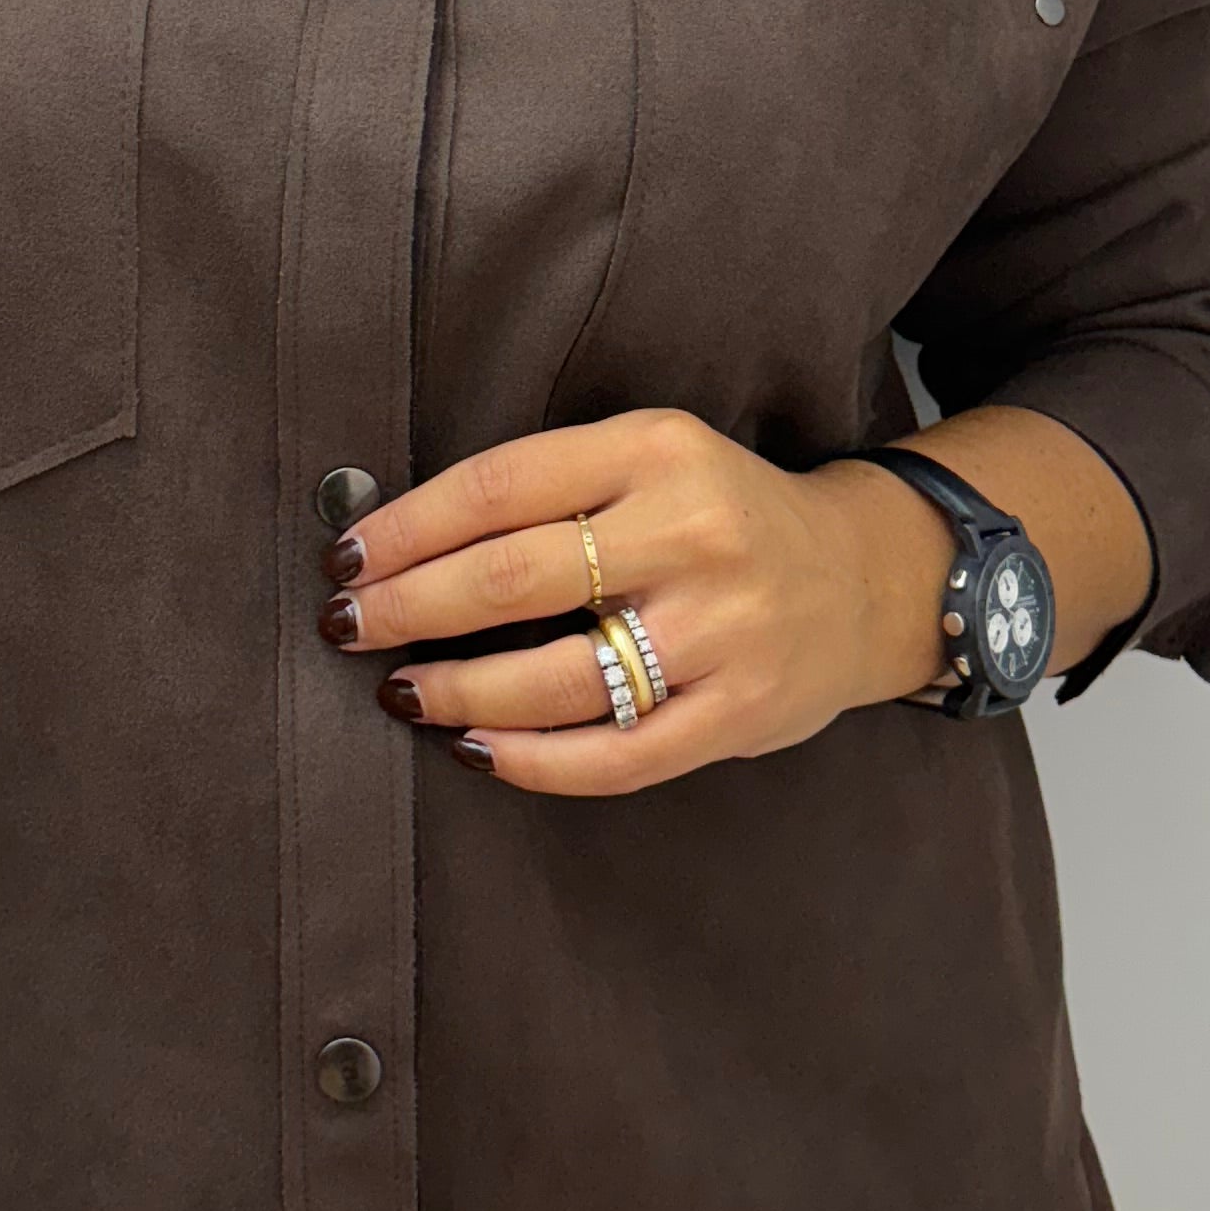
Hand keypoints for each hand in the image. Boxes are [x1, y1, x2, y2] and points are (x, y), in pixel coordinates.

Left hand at [317, 406, 956, 792]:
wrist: (862, 577)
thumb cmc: (720, 515)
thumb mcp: (648, 458)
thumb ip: (546, 487)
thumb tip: (396, 537)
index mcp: (656, 450)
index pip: (498, 487)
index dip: (406, 528)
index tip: (347, 558)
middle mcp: (692, 533)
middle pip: (512, 578)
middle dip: (408, 607)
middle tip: (348, 627)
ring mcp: (722, 630)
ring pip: (556, 677)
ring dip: (456, 689)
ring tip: (400, 691)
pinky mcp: (739, 713)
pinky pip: (613, 755)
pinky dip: (529, 760)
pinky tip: (476, 746)